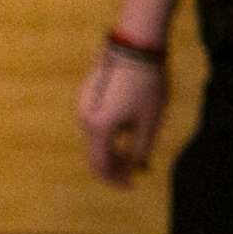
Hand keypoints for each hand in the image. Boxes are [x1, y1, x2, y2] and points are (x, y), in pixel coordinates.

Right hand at [76, 51, 166, 186]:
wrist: (134, 48)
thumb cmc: (145, 86)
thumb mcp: (149, 123)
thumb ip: (140, 151)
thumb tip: (136, 168)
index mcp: (98, 128)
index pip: (100, 165)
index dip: (115, 179)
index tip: (132, 185)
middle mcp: (84, 117)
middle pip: (96, 150)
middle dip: (115, 164)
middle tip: (137, 169)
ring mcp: (83, 102)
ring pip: (95, 135)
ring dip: (113, 146)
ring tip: (136, 147)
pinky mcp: (87, 91)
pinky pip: (95, 119)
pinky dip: (109, 131)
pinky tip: (127, 126)